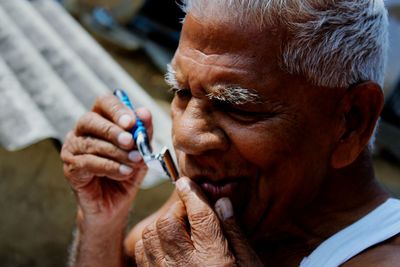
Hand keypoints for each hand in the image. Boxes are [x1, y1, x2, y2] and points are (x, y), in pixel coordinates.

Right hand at [61, 93, 152, 224]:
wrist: (115, 204)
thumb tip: (144, 112)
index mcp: (100, 120)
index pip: (104, 103)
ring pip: (91, 144)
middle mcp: (82, 131)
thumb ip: (143, 132)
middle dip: (113, 130)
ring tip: (135, 160)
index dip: (117, 110)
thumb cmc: (127, 172)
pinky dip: (110, 167)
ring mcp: (72, 149)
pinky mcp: (70, 168)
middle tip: (130, 141)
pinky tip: (125, 172)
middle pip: (90, 120)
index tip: (132, 122)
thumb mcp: (141, 151)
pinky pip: (88, 163)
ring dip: (116, 152)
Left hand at [135, 177, 262, 265]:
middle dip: (177, 209)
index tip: (186, 182)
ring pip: (151, 236)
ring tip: (178, 227)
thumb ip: (234, 233)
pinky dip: (151, 241)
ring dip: (162, 224)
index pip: (198, 215)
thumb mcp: (250, 264)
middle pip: (168, 223)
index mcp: (213, 259)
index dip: (192, 193)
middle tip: (189, 210)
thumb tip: (221, 202)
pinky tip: (166, 244)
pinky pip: (143, 255)